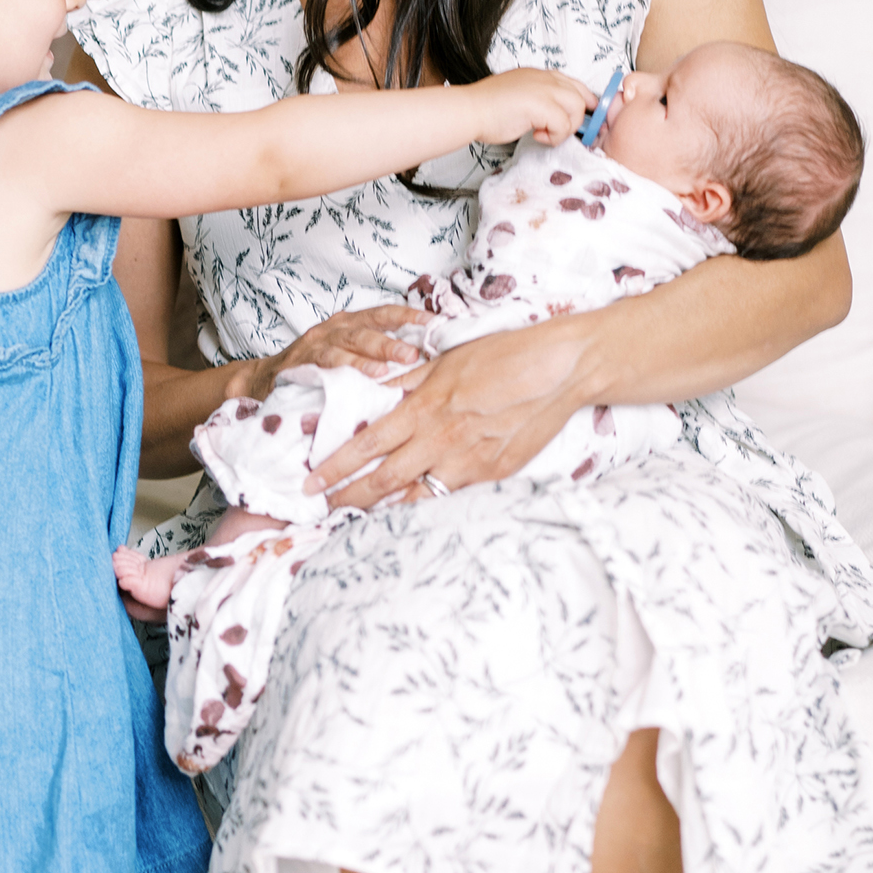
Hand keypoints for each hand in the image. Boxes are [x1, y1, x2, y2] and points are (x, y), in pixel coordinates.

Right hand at [234, 303, 431, 403]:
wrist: (265, 379)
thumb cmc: (316, 368)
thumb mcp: (347, 354)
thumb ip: (376, 354)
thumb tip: (420, 358)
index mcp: (349, 323)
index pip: (383, 313)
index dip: (408, 315)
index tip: (435, 321)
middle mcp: (334, 328)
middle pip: (368, 328)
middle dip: (393, 340)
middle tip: (416, 352)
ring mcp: (316, 344)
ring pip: (348, 344)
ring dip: (371, 355)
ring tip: (391, 367)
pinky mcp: (301, 362)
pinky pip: (325, 364)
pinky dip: (344, 370)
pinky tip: (360, 380)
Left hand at [306, 312, 597, 506]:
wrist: (561, 369)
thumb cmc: (505, 355)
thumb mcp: (447, 360)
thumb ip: (407, 383)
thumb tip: (372, 392)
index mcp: (424, 408)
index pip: (366, 444)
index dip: (334, 467)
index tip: (311, 482)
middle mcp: (441, 441)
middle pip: (383, 480)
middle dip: (348, 497)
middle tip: (323, 508)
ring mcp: (469, 463)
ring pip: (415, 497)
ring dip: (384, 508)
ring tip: (360, 517)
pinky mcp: (495, 475)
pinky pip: (453, 497)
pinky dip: (428, 504)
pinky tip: (412, 509)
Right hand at [475, 68, 595, 147]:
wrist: (470, 110)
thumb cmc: (487, 108)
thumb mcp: (519, 96)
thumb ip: (538, 100)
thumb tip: (552, 117)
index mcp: (540, 75)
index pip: (575, 84)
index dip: (582, 103)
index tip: (577, 119)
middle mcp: (545, 78)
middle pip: (582, 96)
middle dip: (576, 119)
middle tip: (560, 132)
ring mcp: (544, 89)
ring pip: (577, 109)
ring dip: (566, 128)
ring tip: (545, 134)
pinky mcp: (542, 104)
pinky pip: (564, 124)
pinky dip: (554, 137)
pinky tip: (537, 136)